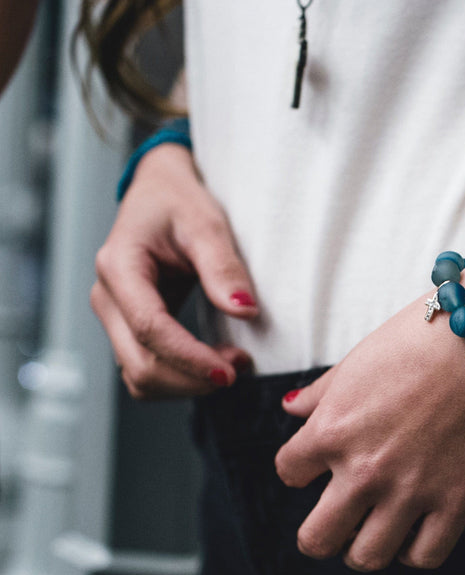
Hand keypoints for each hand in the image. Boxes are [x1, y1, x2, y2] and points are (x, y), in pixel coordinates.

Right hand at [91, 142, 257, 397]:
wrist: (160, 191)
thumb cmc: (179, 201)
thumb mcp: (207, 224)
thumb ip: (224, 268)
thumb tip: (245, 311)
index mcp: (119, 267)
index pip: (149, 328)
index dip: (190, 358)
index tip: (230, 372)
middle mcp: (108, 297)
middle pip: (139, 364)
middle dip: (191, 378)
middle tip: (240, 368)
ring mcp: (115, 316)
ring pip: (140, 376)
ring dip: (186, 383)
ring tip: (232, 366)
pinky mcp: (130, 327)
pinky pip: (146, 370)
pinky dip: (179, 377)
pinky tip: (213, 364)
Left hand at [275, 295, 464, 570]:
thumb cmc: (423, 337)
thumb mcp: (360, 359)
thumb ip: (322, 392)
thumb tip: (291, 407)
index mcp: (332, 429)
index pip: (288, 472)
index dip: (300, 470)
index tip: (318, 466)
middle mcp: (364, 469)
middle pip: (317, 538)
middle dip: (321, 535)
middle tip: (338, 521)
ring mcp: (412, 492)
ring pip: (367, 558)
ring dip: (364, 549)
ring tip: (377, 530)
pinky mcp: (458, 503)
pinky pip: (425, 557)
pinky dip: (415, 552)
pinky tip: (418, 531)